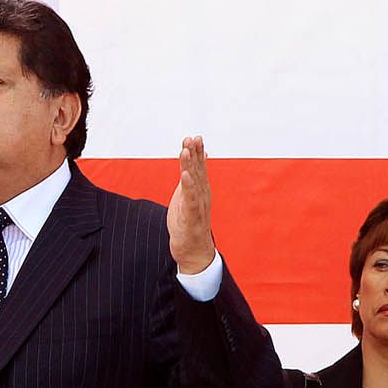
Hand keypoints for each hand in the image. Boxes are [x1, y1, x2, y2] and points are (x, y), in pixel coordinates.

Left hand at [166, 136, 215, 274]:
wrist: (194, 251)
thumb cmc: (189, 223)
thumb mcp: (188, 197)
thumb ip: (191, 178)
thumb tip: (197, 159)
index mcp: (200, 190)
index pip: (199, 168)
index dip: (197, 152)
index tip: (193, 137)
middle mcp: (202, 196)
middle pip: (198, 171)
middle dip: (195, 154)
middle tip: (192, 138)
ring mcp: (198, 207)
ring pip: (194, 183)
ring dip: (191, 166)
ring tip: (186, 151)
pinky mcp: (191, 218)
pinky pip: (190, 200)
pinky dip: (188, 187)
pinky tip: (185, 176)